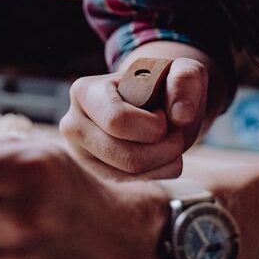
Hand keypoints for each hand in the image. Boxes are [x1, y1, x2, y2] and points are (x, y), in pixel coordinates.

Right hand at [60, 57, 208, 179]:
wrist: (153, 105)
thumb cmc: (163, 85)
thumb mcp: (181, 71)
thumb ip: (185, 79)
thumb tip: (181, 114)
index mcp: (85, 91)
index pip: (117, 121)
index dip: (152, 126)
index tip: (164, 116)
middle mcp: (73, 125)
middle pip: (125, 156)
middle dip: (164, 149)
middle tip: (176, 135)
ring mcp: (80, 154)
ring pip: (127, 176)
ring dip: (163, 164)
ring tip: (171, 145)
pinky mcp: (94, 175)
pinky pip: (129, 188)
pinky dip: (157, 177)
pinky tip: (163, 160)